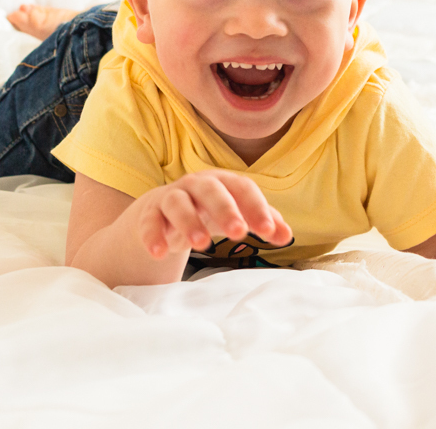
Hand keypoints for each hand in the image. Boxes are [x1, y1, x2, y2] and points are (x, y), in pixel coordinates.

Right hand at [134, 170, 292, 259]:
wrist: (163, 211)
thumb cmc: (208, 211)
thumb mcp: (237, 215)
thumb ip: (263, 222)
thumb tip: (286, 235)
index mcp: (223, 183)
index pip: (243, 189)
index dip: (257, 208)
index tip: (269, 232)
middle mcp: (197, 185)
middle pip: (211, 189)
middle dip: (225, 209)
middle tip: (238, 232)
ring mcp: (171, 196)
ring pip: (178, 203)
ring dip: (189, 222)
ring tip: (201, 245)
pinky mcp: (150, 213)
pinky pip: (150, 221)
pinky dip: (153, 235)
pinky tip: (159, 252)